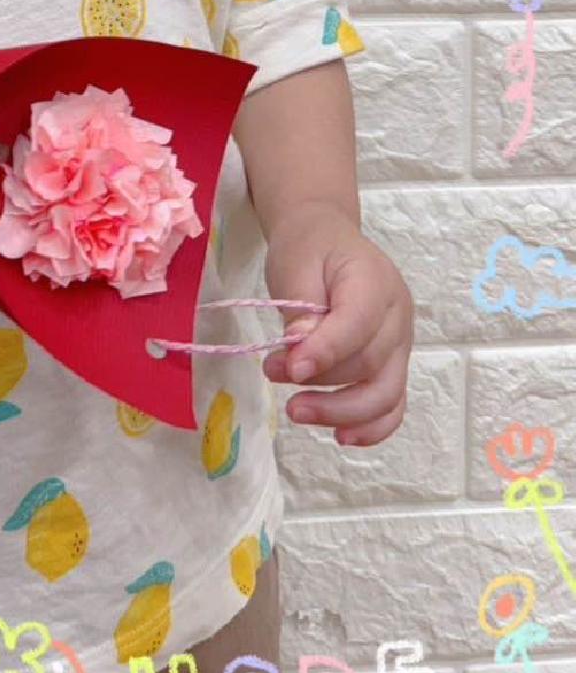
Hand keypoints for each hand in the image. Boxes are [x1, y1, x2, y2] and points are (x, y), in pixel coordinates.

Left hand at [261, 204, 412, 447]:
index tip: (290, 369)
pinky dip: (371, 426)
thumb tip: (299, 352)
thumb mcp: (294, 264)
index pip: (358, 324)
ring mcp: (401, 343)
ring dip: (342, 413)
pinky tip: (340, 435)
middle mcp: (397, 316)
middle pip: (370, 364)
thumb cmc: (309, 248)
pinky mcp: (393, 364)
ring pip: (386, 394)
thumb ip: (300, 308)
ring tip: (296, 411)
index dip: (326, 352)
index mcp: (375, 281)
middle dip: (322, 381)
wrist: (325, 237)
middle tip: (272, 373)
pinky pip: (392, 404)